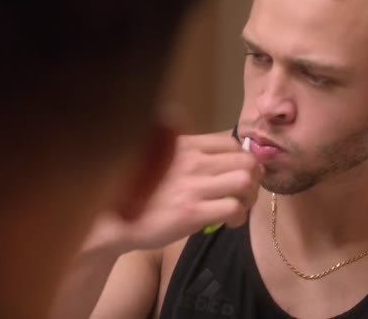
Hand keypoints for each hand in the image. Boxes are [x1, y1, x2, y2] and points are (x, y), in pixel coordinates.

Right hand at [84, 132, 261, 255]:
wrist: (113, 221)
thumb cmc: (142, 192)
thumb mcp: (163, 160)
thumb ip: (189, 154)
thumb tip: (223, 159)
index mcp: (186, 145)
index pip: (232, 143)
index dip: (243, 160)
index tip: (237, 175)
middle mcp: (192, 161)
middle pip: (247, 161)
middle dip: (254, 179)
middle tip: (244, 195)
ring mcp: (193, 186)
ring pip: (246, 181)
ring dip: (250, 197)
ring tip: (239, 208)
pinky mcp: (192, 212)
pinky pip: (234, 208)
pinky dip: (240, 217)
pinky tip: (229, 223)